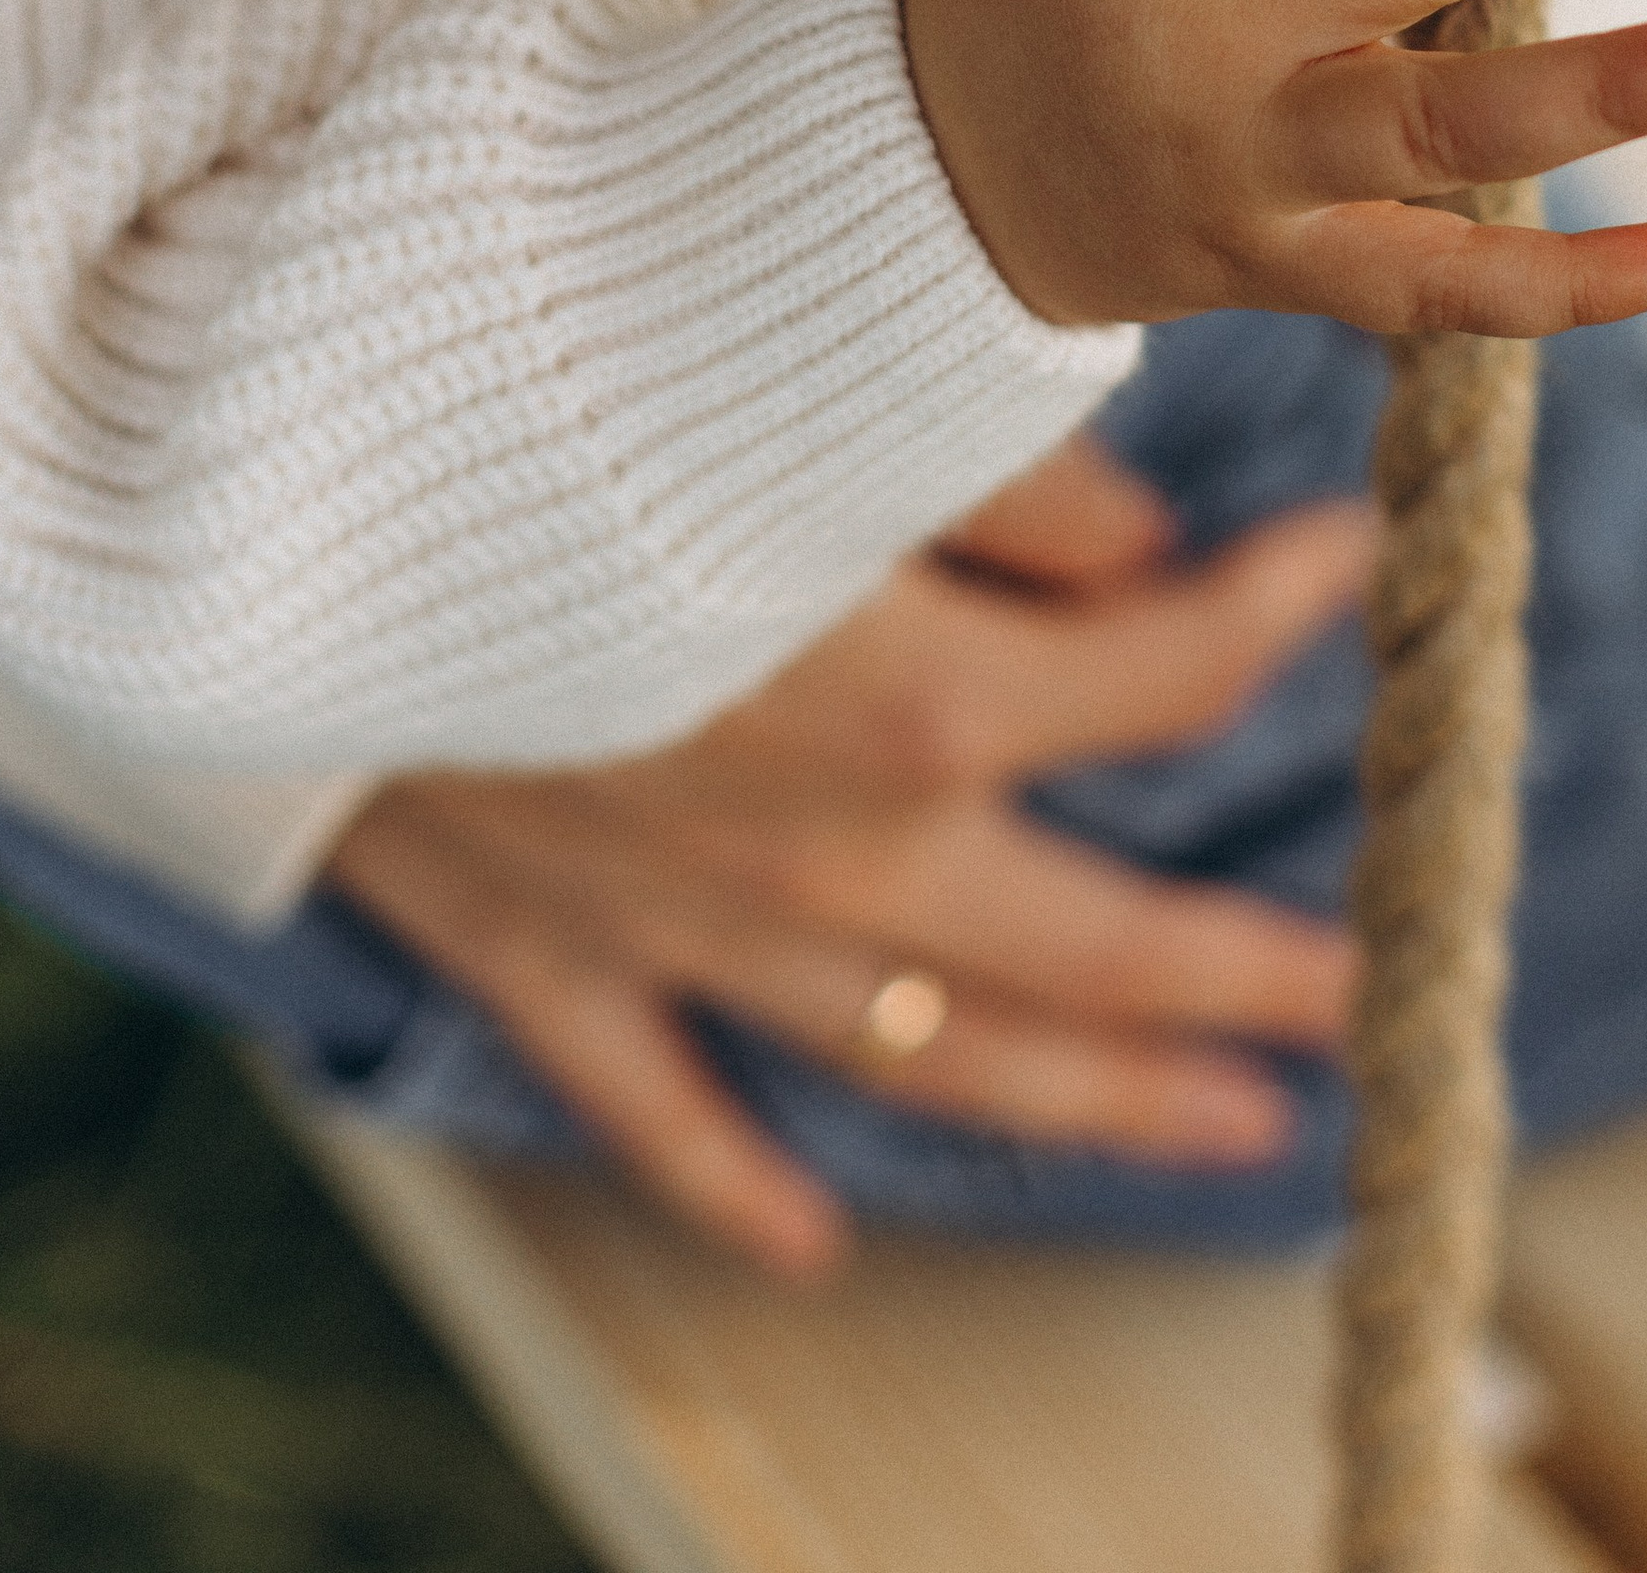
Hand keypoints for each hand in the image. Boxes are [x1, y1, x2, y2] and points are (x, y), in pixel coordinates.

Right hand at [326, 436, 1372, 1272]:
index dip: (1283, 607)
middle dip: (1242, 975)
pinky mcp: (545, 951)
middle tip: (1369, 1001)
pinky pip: (656, 1107)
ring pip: (932, 1051)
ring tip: (1230, 1131)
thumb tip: (1163, 543)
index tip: (1361, 550)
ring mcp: (687, 931)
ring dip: (1090, 1096)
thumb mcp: (812, 403)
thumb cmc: (563, 408)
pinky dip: (734, 1185)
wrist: (277, 517)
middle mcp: (830, 856)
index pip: (1167, 673)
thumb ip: (1009, 470)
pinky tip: (809, 1242)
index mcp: (917, 705)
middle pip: (1091, 943)